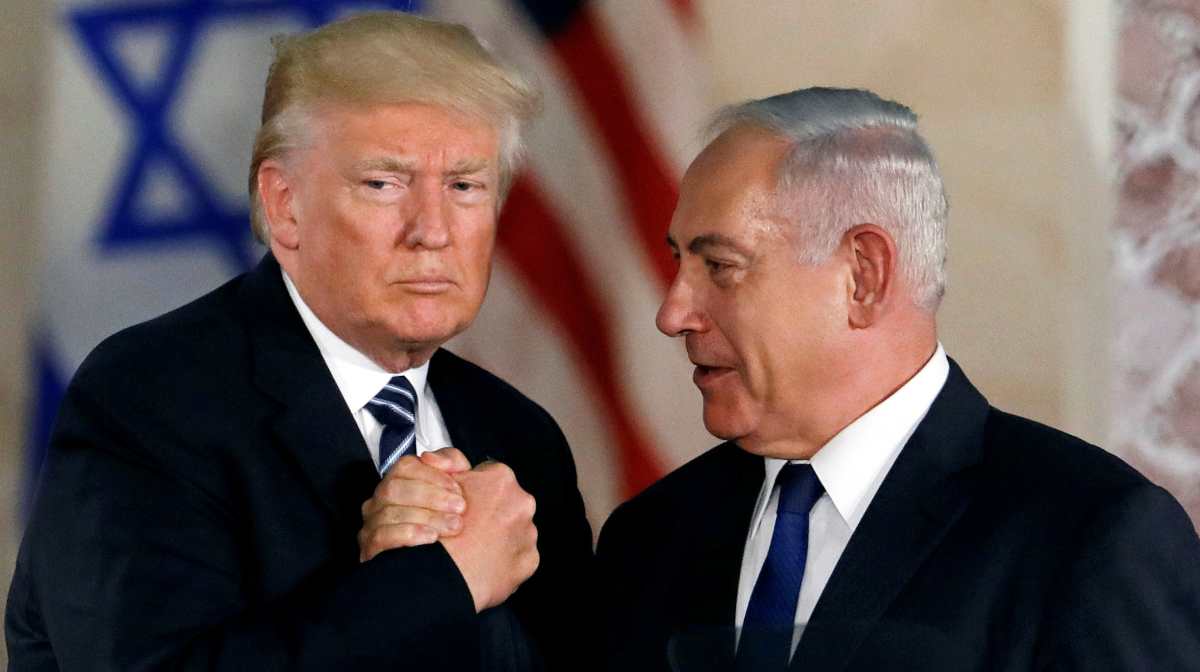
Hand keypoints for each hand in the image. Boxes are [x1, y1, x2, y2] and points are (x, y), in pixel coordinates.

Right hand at [358, 448, 470, 561]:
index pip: (405, 466)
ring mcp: (370, 525)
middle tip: (460, 508)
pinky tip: (431, 538)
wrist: (440, 568)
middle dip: (432, 496)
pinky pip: (382, 536)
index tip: (458, 488)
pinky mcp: (370, 549)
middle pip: (395, 488)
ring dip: (426, 517)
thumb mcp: (454, 488)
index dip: (433, 475)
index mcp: (397, 482)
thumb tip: (432, 457)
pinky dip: (409, 534)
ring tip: (453, 526)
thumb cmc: (447, 520)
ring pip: (389, 512)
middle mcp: (379, 501)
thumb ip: (451, 463)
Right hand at [441, 461, 539, 612]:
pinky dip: (504, 559)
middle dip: (492, 513)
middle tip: (470, 527)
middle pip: (507, 503)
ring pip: (514, 529)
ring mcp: (529, 531)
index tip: (466, 504)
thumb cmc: (441, 532)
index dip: (476, 490)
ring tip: (476, 548)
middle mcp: (521, 501)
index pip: (491, 476)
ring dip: (499, 536)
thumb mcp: (440, 485)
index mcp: (500, 478)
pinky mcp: (530, 559)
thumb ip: (454, 471)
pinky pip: (518, 555)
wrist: (444, 574)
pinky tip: (485, 563)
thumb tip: (458, 467)